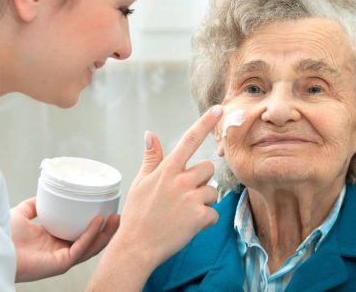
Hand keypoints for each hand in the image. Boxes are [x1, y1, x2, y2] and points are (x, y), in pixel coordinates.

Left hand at [11, 197, 119, 281]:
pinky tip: (98, 222)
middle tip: (117, 215)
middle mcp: (60, 251)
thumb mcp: (21, 213)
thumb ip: (33, 206)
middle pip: (91, 242)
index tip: (105, 211)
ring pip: (91, 247)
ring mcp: (62, 258)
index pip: (80, 235)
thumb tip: (44, 196)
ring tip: (115, 218)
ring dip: (105, 234)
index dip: (94, 225)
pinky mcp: (61, 263)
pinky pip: (80, 248)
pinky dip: (90, 235)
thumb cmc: (2, 234)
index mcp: (54, 241)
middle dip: (106, 230)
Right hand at [87, 105, 222, 290]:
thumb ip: (151, 158)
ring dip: (203, 201)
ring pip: (212, 191)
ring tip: (183, 213)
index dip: (205, 122)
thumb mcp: (140, 182)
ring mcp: (191, 198)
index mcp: (166, 169)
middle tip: (184, 195)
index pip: (189, 139)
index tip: (219, 109)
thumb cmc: (137, 214)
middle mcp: (181, 180)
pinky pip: (214, 213)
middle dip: (201, 180)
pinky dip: (205, 221)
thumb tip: (150, 134)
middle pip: (208, 168)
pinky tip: (188, 225)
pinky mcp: (200, 217)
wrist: (137, 247)